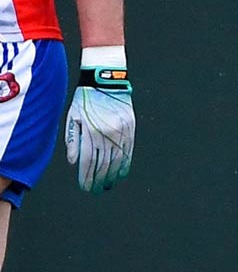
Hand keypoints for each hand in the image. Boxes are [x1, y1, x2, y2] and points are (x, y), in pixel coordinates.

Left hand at [65, 49, 133, 192]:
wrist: (106, 80)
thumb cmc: (85, 99)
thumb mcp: (72, 117)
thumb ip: (73, 140)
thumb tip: (74, 162)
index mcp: (90, 132)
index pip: (88, 162)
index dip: (87, 177)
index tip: (86, 187)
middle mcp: (106, 133)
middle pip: (103, 164)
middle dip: (99, 180)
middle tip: (96, 190)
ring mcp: (120, 130)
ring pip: (117, 159)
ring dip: (112, 175)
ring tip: (108, 185)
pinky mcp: (130, 127)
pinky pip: (129, 149)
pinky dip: (125, 163)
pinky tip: (121, 172)